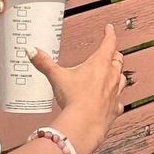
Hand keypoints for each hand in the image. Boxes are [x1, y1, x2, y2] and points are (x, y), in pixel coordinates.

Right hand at [30, 24, 124, 153]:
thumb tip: (31, 51)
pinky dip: (116, 99)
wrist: (85, 124)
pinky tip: (112, 102)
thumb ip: (44, 63)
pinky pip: (119, 102)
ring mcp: (116, 93)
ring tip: (113, 74)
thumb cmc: (74, 99)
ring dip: (118, 75)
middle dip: (114, 54)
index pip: (109, 43)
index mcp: (100, 64)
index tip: (109, 28)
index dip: (109, 34)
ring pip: (122, 79)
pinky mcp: (114, 109)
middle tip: (110, 52)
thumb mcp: (57, 77)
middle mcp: (111, 76)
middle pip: (118, 60)